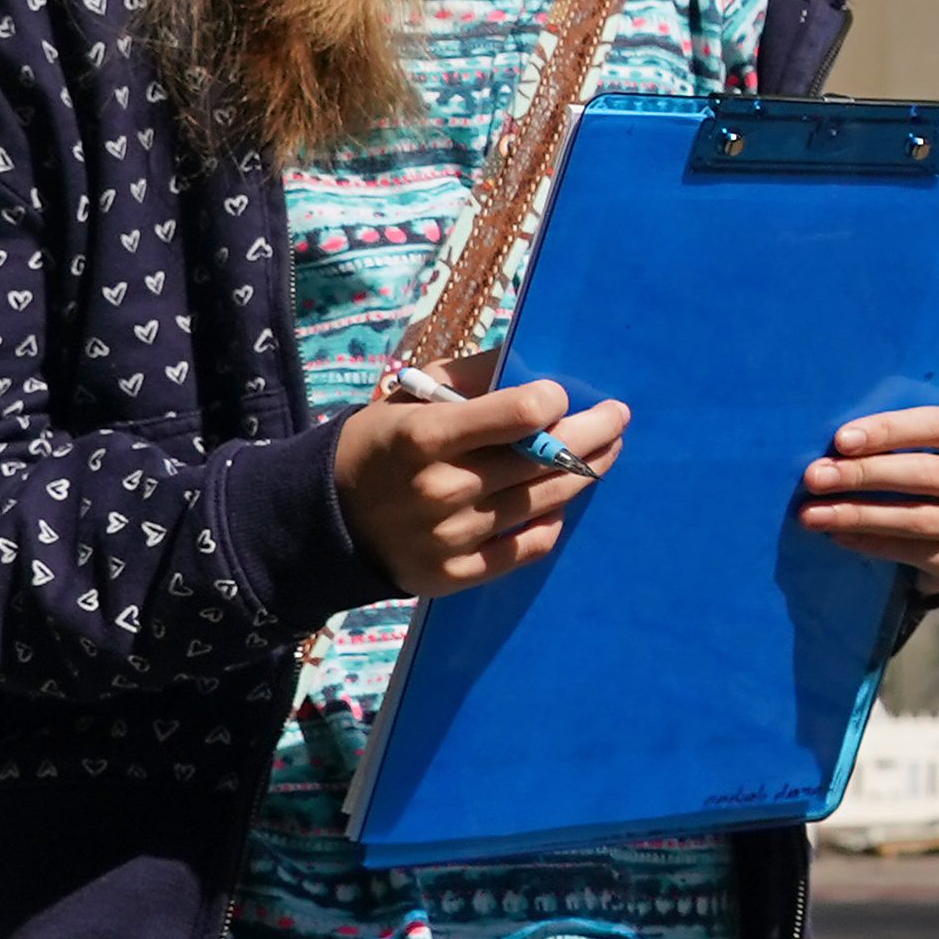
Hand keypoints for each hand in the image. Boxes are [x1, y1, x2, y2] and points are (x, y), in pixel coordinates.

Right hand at [333, 378, 629, 596]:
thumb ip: (472, 377)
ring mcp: (449, 538)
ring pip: (544, 501)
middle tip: (617, 418)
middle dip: (593, 433)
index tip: (565, 394)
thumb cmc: (379, 443)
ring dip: (585, 473)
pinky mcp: (454, 575)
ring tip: (605, 452)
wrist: (322, 519)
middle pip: (543, 459)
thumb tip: (534, 363)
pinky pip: (526, 548)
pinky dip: (551, 522)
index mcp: (424, 437)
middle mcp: (440, 489)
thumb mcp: (410, 396)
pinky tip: (559, 502)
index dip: (552, 400)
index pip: (519, 414)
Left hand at [801, 409, 938, 584]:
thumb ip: (895, 438)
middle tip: (815, 477)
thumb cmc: (928, 470)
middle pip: (928, 474)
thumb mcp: (923, 445)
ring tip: (813, 513)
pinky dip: (873, 545)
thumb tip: (837, 442)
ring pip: (919, 518)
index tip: (841, 440)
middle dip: (864, 474)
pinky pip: (917, 554)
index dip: (889, 431)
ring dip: (859, 515)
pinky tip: (839, 537)